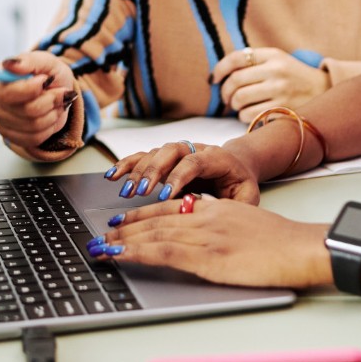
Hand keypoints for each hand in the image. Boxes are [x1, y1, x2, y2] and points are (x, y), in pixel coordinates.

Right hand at [0, 51, 75, 149]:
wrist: (57, 91)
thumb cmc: (48, 74)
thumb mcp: (45, 61)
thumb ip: (29, 61)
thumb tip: (10, 64)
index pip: (9, 93)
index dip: (32, 89)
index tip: (46, 80)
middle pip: (27, 111)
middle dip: (50, 101)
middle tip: (59, 92)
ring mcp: (1, 121)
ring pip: (34, 126)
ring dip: (53, 113)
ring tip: (55, 103)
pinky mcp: (10, 136)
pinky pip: (35, 138)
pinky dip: (49, 128)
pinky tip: (49, 116)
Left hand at [93, 196, 331, 287]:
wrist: (302, 247)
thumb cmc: (283, 242)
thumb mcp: (248, 225)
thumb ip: (224, 226)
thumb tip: (209, 238)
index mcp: (216, 208)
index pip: (171, 207)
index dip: (143, 213)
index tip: (123, 220)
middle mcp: (205, 216)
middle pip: (156, 218)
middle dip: (125, 226)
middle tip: (102, 232)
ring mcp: (204, 235)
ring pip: (153, 233)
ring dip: (123, 240)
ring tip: (101, 245)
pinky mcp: (207, 256)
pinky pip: (163, 251)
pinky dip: (136, 252)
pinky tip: (120, 255)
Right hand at [103, 141, 260, 204]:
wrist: (238, 165)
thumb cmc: (241, 184)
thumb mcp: (247, 197)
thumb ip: (235, 205)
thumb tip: (213, 212)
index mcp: (216, 157)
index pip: (194, 162)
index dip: (178, 176)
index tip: (165, 195)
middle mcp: (194, 149)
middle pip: (169, 152)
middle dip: (152, 172)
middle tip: (139, 192)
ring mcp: (178, 152)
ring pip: (154, 154)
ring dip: (137, 171)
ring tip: (125, 191)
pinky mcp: (165, 159)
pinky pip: (142, 157)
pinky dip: (127, 165)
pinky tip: (113, 175)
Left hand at [212, 47, 330, 123]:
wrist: (324, 91)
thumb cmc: (293, 76)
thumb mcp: (278, 60)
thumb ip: (253, 62)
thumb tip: (219, 74)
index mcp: (273, 55)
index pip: (237, 58)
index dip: (220, 69)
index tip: (214, 78)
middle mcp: (276, 70)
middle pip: (235, 81)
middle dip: (225, 92)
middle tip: (226, 98)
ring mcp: (280, 90)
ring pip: (240, 99)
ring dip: (234, 105)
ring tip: (239, 106)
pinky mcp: (283, 109)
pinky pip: (250, 115)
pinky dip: (243, 116)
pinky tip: (249, 114)